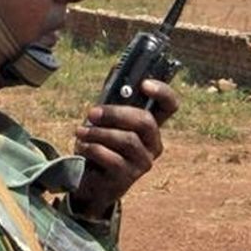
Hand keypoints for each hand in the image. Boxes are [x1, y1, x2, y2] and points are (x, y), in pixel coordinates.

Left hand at [70, 79, 178, 217]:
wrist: (89, 183)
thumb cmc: (100, 146)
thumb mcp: (107, 120)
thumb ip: (113, 98)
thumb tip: (116, 67)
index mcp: (151, 127)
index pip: (170, 106)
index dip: (163, 92)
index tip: (144, 84)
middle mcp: (153, 144)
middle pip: (145, 121)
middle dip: (116, 113)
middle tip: (92, 112)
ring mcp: (143, 162)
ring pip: (127, 139)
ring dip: (98, 132)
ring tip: (80, 131)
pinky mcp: (128, 178)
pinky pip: (112, 158)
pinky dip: (93, 148)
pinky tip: (82, 147)